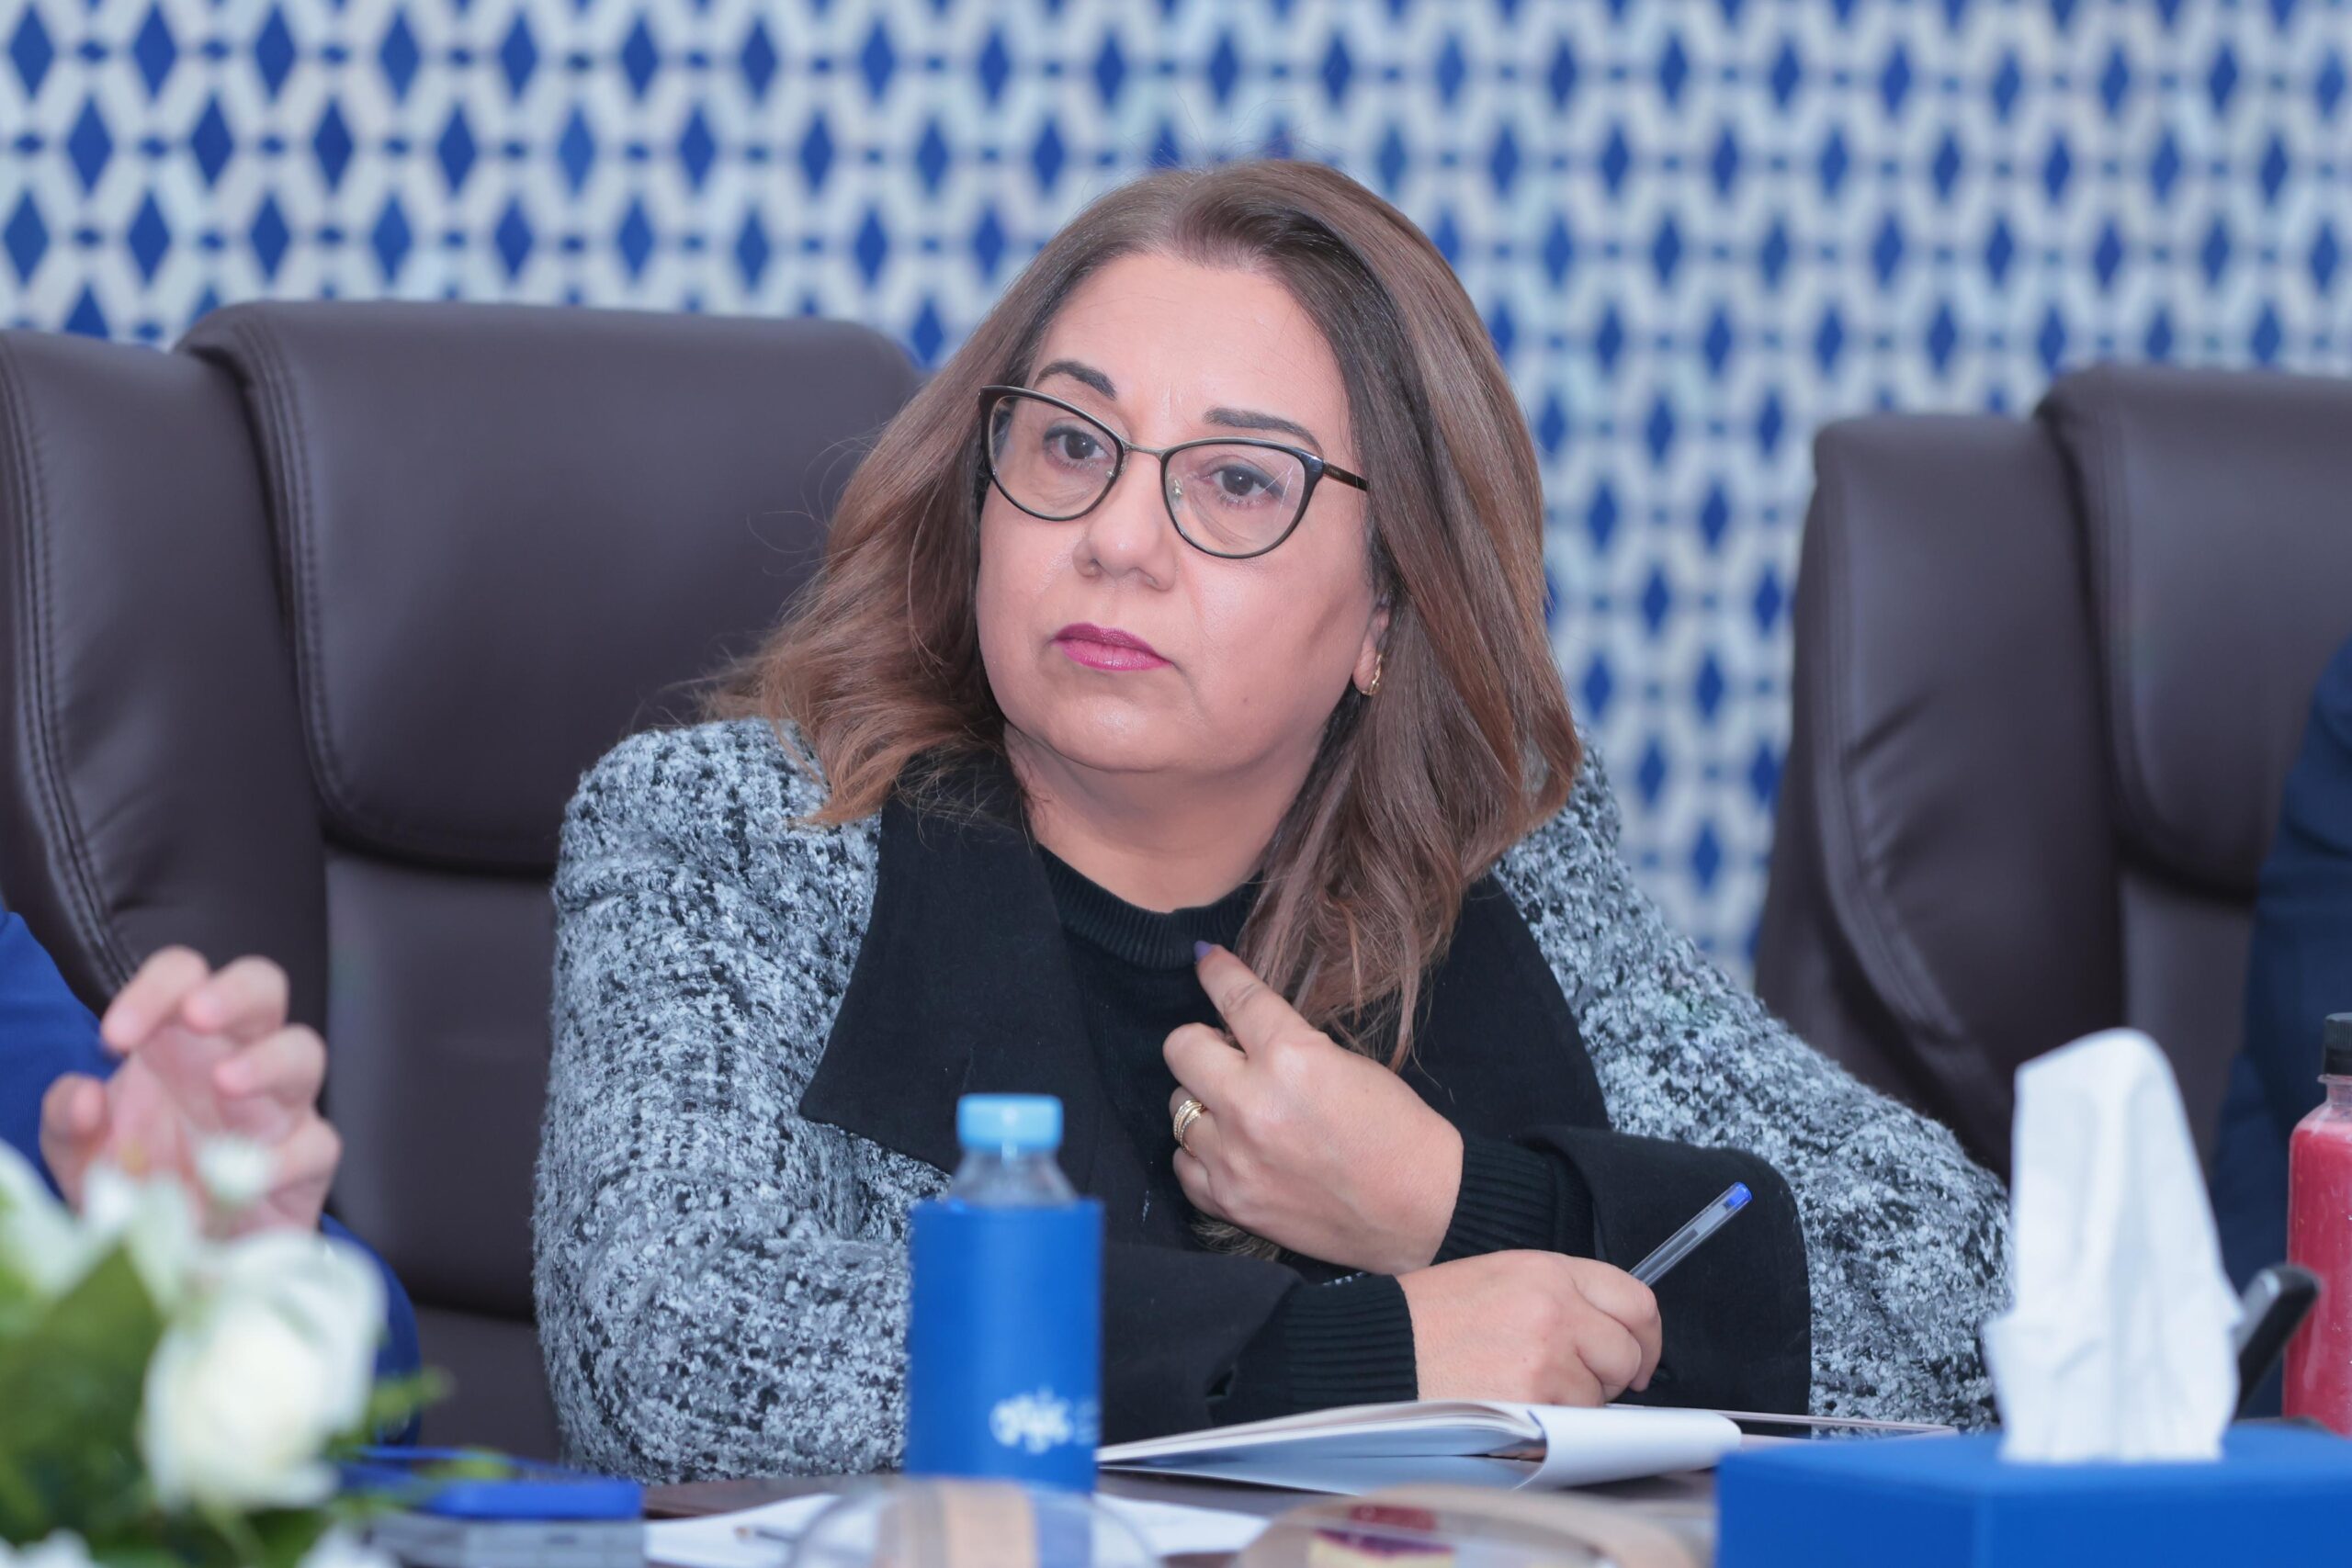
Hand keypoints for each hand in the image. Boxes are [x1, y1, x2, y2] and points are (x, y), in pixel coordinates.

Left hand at [39, 948, 341, 1234]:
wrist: (181, 1258)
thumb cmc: (139, 1186)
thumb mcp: (79, 1153)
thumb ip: (64, 1118)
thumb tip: (84, 1095)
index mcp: (180, 1043)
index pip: (183, 976)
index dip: (154, 990)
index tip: (113, 1040)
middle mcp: (235, 1060)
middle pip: (264, 987)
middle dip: (235, 992)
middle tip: (198, 1015)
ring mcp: (280, 1108)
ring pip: (305, 1051)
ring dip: (268, 1060)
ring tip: (226, 1083)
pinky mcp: (309, 1161)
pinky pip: (318, 1143)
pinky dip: (288, 1156)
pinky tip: (251, 1175)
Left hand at [1165, 943, 1463, 1274]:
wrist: (1420, 1211)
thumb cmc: (1397, 1132)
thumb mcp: (1347, 1065)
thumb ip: (1287, 1045)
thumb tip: (1240, 1034)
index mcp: (1291, 1059)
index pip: (1235, 998)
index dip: (1217, 973)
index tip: (1206, 962)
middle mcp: (1251, 1105)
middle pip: (1181, 1049)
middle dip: (1201, 1042)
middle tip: (1227, 1053)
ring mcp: (1234, 1158)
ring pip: (1179, 1108)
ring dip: (1205, 1101)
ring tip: (1239, 1111)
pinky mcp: (1230, 1201)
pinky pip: (1183, 1164)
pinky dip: (1203, 1153)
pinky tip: (1233, 1150)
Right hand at [1399, 1251, 1661, 1404]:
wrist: (1377, 1352)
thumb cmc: (1426, 1321)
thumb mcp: (1496, 1279)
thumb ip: (1556, 1296)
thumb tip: (1605, 1333)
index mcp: (1545, 1271)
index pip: (1634, 1299)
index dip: (1645, 1336)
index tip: (1639, 1357)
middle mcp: (1554, 1309)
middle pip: (1626, 1352)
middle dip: (1609, 1375)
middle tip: (1573, 1381)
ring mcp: (1547, 1358)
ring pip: (1599, 1395)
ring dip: (1573, 1402)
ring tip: (1520, 1388)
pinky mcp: (1534, 1402)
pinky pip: (1571, 1424)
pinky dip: (1550, 1424)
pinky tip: (1511, 1406)